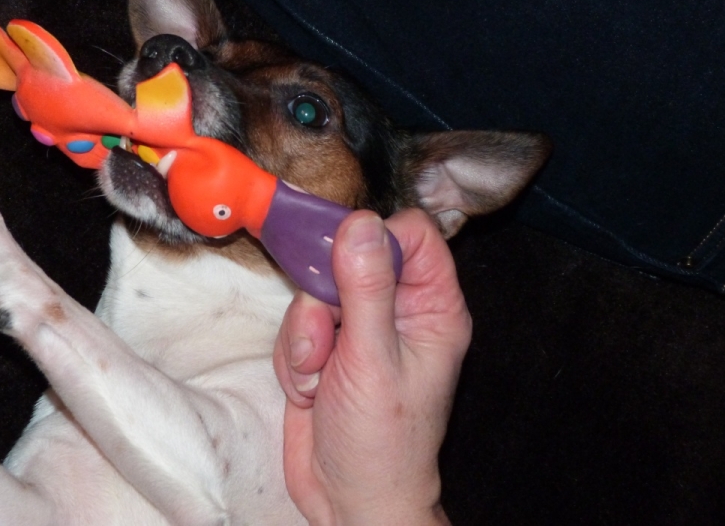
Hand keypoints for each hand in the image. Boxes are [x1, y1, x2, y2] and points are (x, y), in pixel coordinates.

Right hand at [273, 209, 470, 525]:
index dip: (375, 237)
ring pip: (315, 290)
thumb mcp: (373, 361)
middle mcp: (396, 310)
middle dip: (325, 295)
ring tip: (318, 375)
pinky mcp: (324, 345)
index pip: (411, 235)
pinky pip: (296, 322)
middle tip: (326, 332)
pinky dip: (293, 354)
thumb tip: (360, 224)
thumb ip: (366, 290)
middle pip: (351, 255)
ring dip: (305, 334)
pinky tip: (308, 387)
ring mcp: (357, 327)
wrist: (348, 499)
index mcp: (431, 307)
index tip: (341, 258)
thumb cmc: (382, 442)